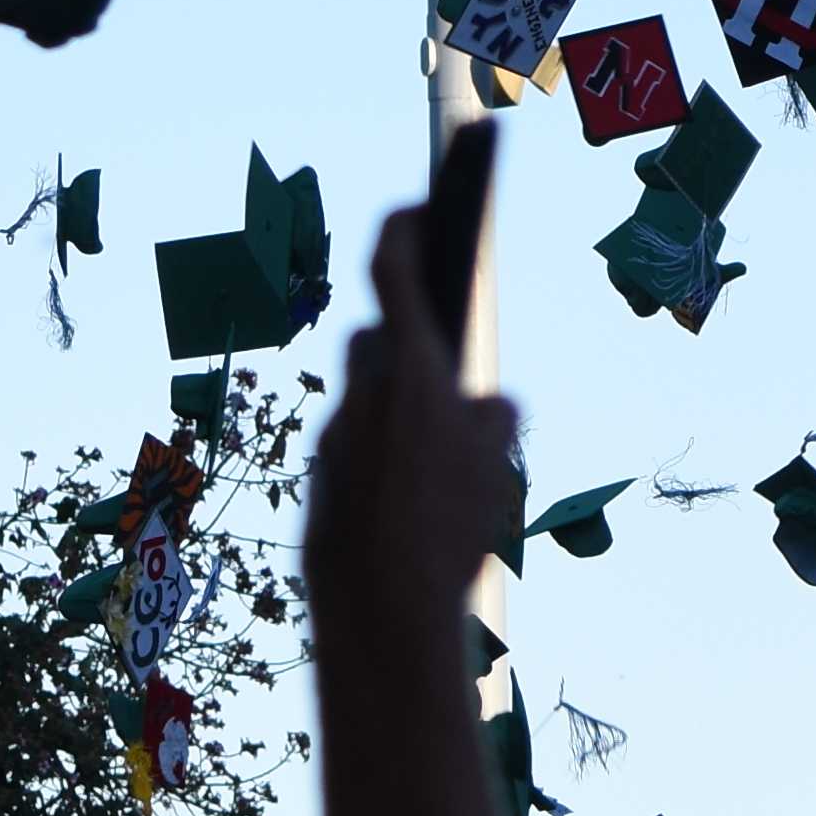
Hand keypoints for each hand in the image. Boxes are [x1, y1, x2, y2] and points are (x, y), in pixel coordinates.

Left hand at [302, 196, 524, 662]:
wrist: (378, 611)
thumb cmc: (448, 527)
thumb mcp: (495, 460)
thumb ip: (490, 416)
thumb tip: (480, 406)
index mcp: (410, 369)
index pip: (393, 265)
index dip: (408, 226)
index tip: (423, 204)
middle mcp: (361, 394)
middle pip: (378, 338)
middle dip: (410, 342)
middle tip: (450, 369)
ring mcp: (333, 440)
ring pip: (368, 402)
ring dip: (401, 412)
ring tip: (448, 463)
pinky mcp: (321, 485)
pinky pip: (358, 454)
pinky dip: (386, 467)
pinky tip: (417, 512)